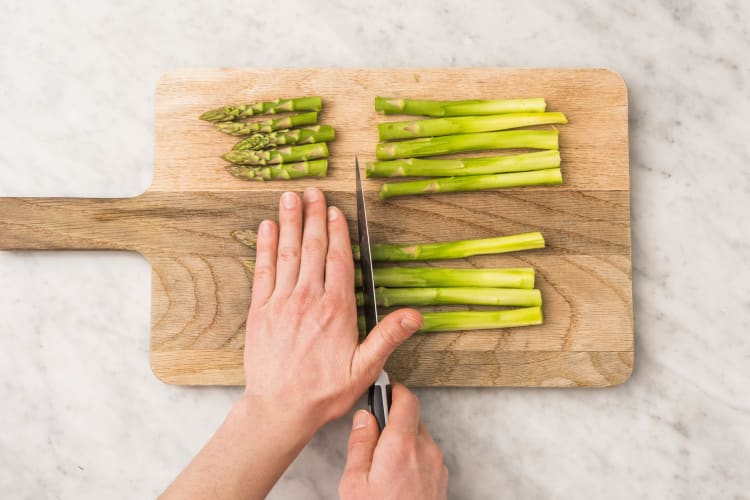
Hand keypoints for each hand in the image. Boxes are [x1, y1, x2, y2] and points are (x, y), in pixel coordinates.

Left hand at [242, 188, 422, 431]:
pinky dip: (264, 247)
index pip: (338, 260)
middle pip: (311, 248)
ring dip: (288, 222)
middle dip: (312, 217)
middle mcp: (308, 299)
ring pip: (287, 253)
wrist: (280, 408)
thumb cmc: (323, 391)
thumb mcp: (365, 369)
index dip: (336, 232)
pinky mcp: (260, 311)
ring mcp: (281, 302)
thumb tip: (414, 315)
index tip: (334, 210)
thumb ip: (387, 337)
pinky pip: (263, 271)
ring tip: (290, 197)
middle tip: (312, 191)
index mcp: (336, 309)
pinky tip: (266, 228)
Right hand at [339, 384, 448, 499]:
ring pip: (419, 438)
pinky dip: (413, 458)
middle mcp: (426, 450)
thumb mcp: (355, 482)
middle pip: (412, 418)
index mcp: (402, 445)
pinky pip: (426, 456)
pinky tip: (397, 477)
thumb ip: (359, 444)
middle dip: (393, 422)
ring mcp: (437, 465)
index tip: (382, 391)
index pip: (406, 399)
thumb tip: (363, 418)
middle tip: (374, 439)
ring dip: (403, 442)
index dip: (393, 391)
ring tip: (384, 466)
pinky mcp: (442, 479)